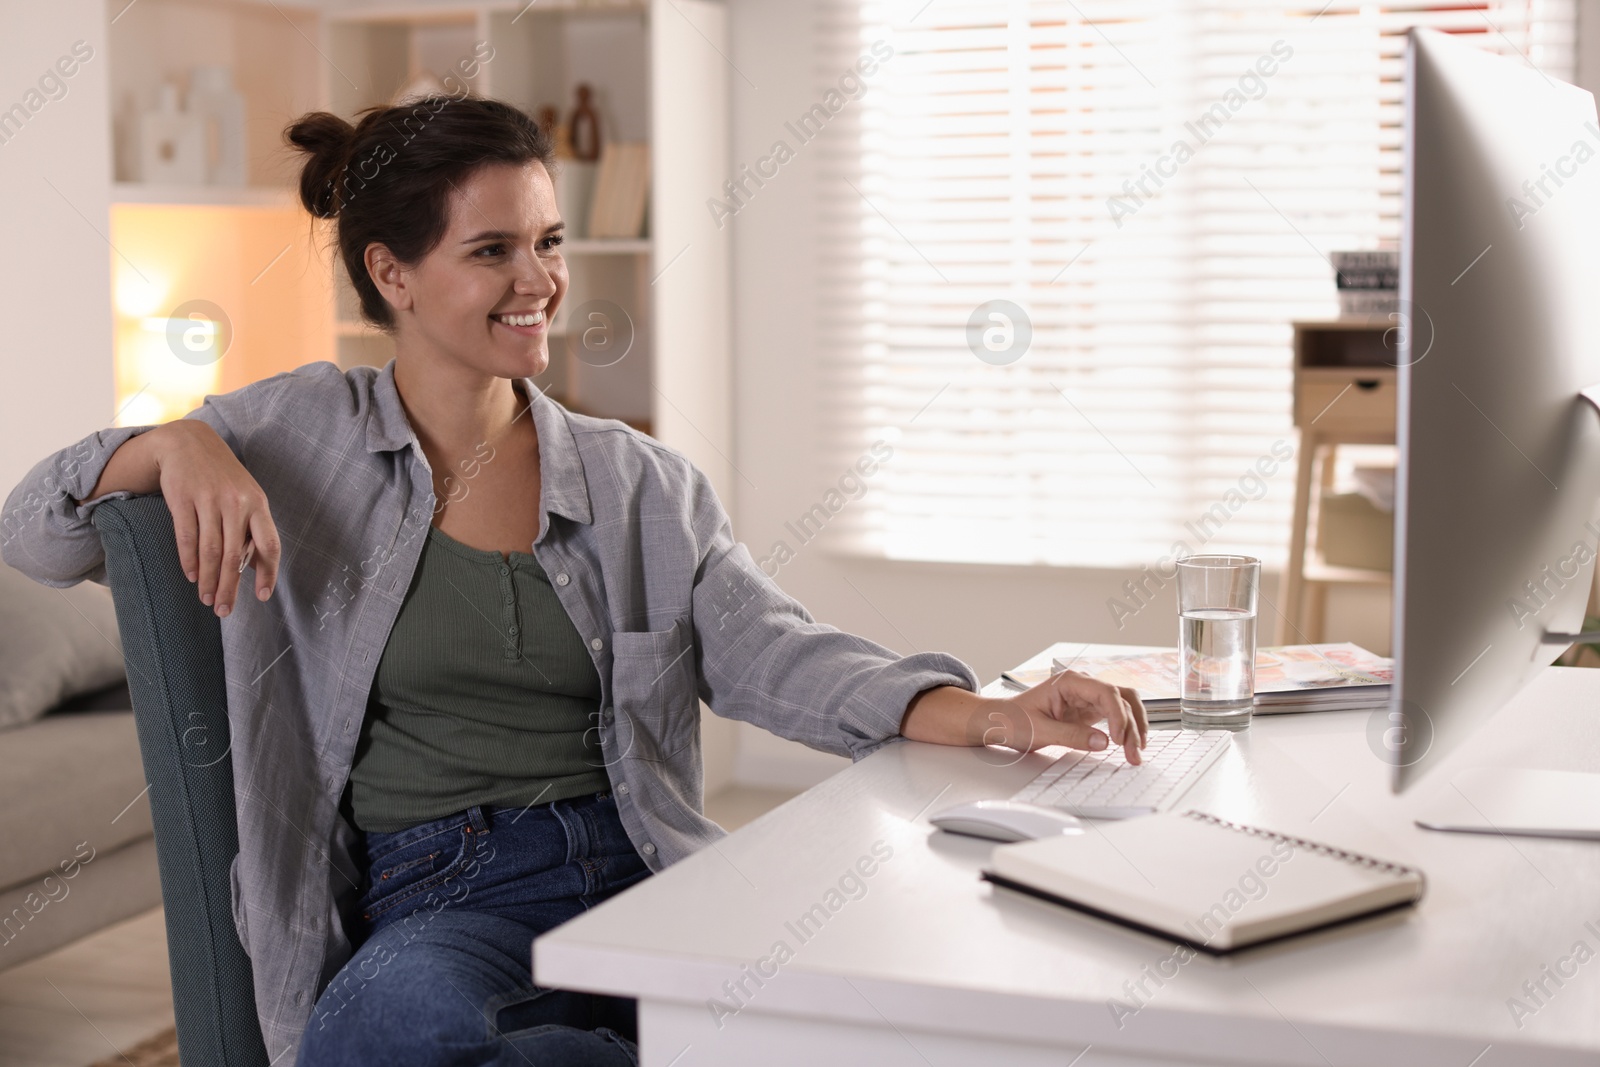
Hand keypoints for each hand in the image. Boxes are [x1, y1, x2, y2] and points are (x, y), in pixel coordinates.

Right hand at [152, 421, 280, 617]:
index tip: (262, 597)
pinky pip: (186, 537)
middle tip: (224, 611)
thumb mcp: (246, 498)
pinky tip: (191, 577)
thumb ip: (252, 530)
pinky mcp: (183, 497)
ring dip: (208, 580)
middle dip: (230, 587)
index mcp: (258, 504)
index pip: (269, 544)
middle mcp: (237, 502)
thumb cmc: (223, 478)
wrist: (189, 443)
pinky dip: (188, 561)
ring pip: (210, 550)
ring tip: (207, 600)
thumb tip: (255, 570)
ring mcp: (210, 499)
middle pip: (235, 555)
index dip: (267, 573)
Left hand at [991, 671, 1148, 763]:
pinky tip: (1130, 746)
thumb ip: (1071, 736)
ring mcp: (1088, 699)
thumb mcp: (1039, 731)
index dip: (1118, 715)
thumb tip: (1103, 742)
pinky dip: (1126, 731)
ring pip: (1124, 707)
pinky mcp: (1089, 712)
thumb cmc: (1013, 720)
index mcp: (1069, 682)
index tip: (1118, 738)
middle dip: (1133, 724)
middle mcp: (1082, 686)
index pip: (1106, 692)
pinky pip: (1116, 718)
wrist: (999, 722)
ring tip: (1137, 753)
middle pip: (1122, 698)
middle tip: (1135, 752)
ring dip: (1134, 728)